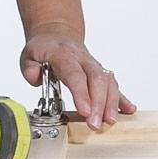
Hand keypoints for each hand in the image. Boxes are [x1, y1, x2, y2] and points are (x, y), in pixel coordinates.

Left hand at [20, 26, 136, 129]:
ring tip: (110, 121)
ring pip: (109, 82)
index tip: (85, 111)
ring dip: (111, 103)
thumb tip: (36, 78)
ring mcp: (95, 66)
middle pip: (97, 80)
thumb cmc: (46, 48)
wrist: (57, 35)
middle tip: (95, 123)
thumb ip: (30, 68)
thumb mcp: (29, 54)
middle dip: (99, 103)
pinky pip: (115, 85)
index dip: (82, 93)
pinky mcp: (101, 74)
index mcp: (65, 55)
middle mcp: (84, 60)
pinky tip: (128, 110)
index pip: (75, 75)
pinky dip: (122, 99)